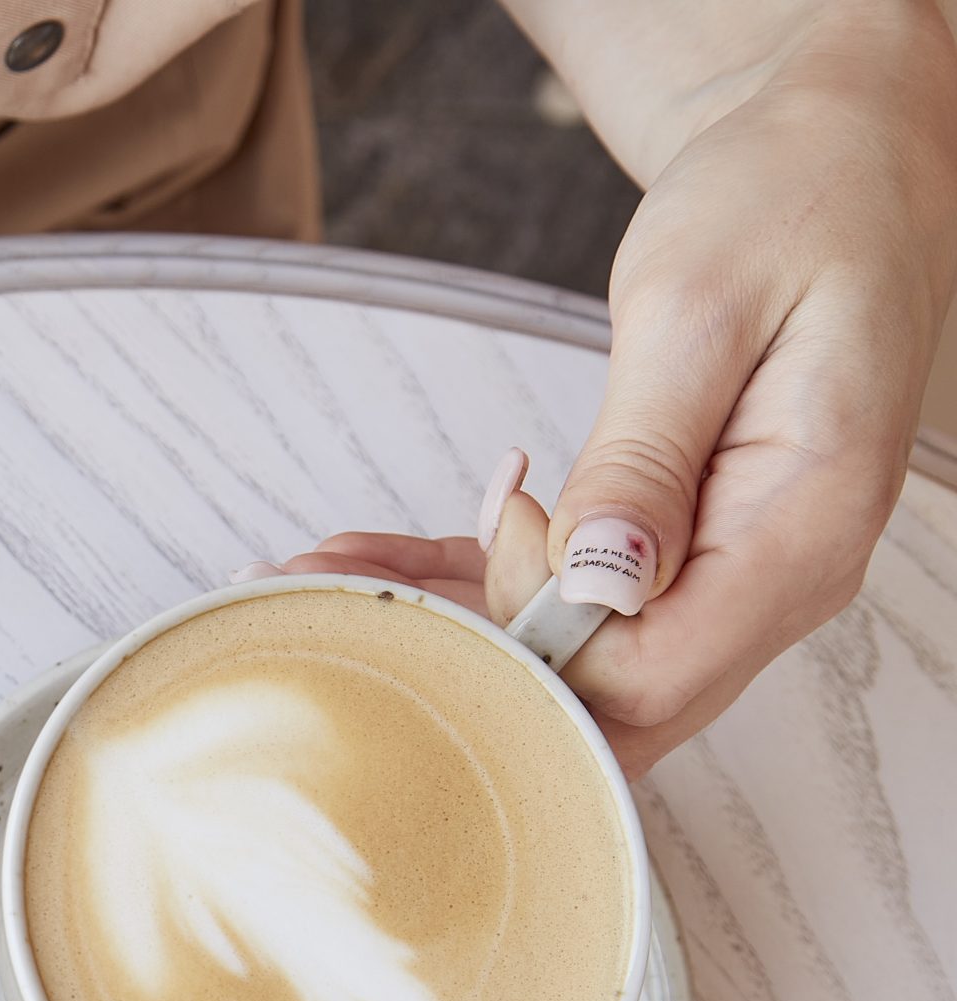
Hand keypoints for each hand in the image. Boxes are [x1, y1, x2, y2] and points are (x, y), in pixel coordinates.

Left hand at [273, 3, 956, 775]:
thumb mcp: (697, 314)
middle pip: (606, 697)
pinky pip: (561, 602)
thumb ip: (645, 457)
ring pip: (568, 661)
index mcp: (803, 531)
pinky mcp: (679, 549)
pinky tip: (366, 554)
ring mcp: (727, 573)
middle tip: (322, 593)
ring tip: (308, 578)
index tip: (497, 517)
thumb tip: (596, 582)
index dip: (540, 634)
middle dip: (463, 660)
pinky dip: (464, 579)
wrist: (837, 160)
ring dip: (441, 623)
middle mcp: (774, 579)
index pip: (649, 672)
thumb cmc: (786, 204)